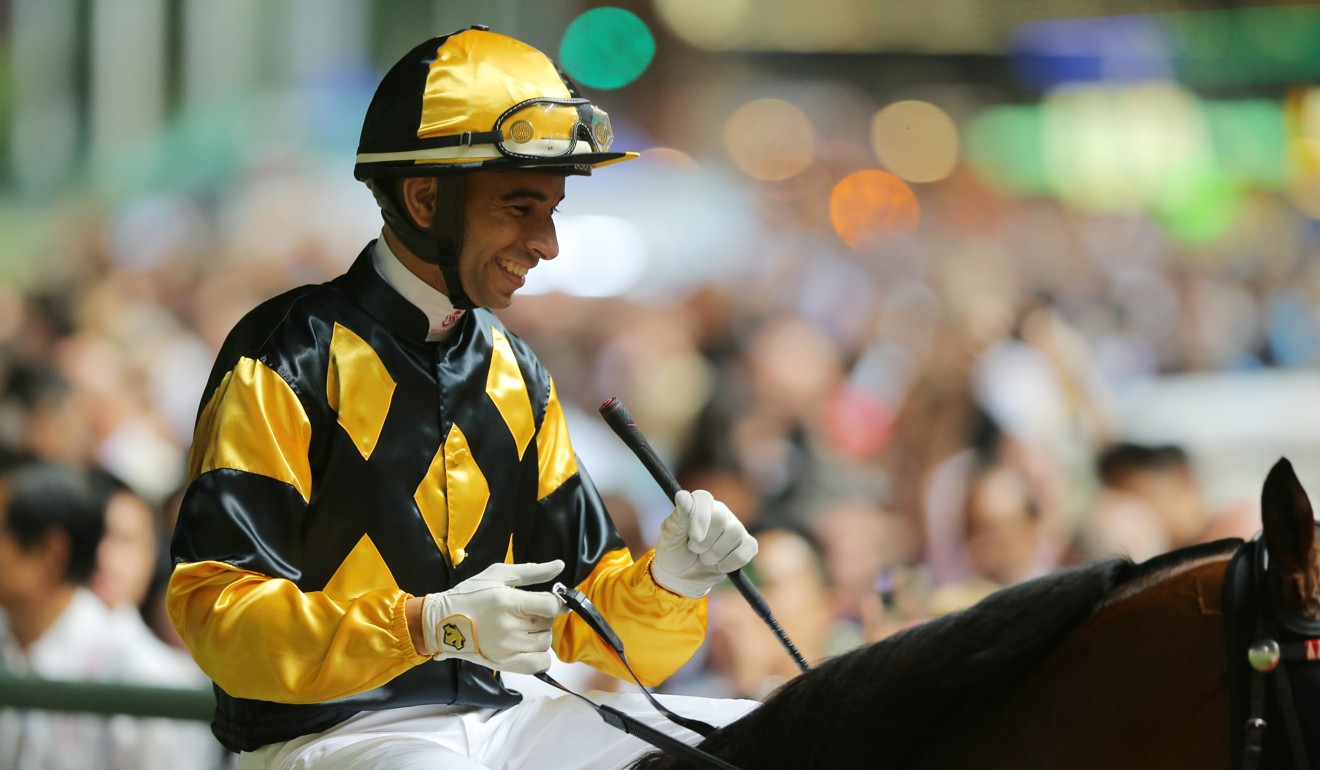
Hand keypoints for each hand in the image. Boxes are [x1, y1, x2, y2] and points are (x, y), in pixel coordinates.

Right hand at [421, 560, 563, 673]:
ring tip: (524, 627)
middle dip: (543, 616)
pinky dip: (540, 656)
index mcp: (509, 602)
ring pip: (544, 643)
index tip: (553, 601)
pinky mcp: (504, 664)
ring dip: (540, 634)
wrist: (441, 623)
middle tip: (527, 612)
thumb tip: (560, 566)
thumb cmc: (468, 595)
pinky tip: (529, 646)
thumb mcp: (498, 575)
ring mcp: (507, 648)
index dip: (558, 602)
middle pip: (548, 624)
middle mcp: (509, 627)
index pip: (551, 606)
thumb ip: (531, 571)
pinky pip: (538, 664)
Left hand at [651, 490, 757, 597]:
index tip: (692, 538)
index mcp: (700, 505)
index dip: (699, 518)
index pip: (703, 498)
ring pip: (736, 533)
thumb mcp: (670, 535)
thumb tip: (682, 495)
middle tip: (694, 550)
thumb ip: (679, 516)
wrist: (682, 578)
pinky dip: (732, 562)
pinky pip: (749, 547)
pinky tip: (719, 566)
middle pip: (720, 518)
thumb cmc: (674, 552)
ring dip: (716, 553)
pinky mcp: (746, 544)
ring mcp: (735, 527)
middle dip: (704, 542)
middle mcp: (720, 512)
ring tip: (705, 558)